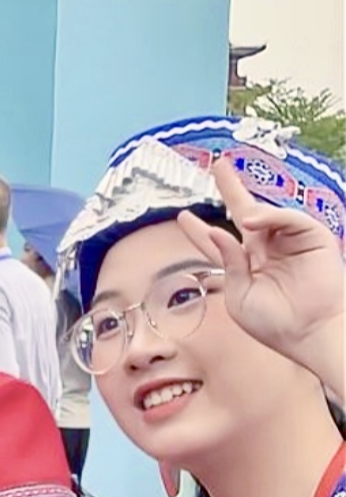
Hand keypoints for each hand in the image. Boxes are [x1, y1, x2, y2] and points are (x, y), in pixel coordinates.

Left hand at [179, 157, 344, 378]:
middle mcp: (267, 249)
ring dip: (249, 208)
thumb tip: (217, 232)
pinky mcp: (313, 238)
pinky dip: (272, 215)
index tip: (182, 216)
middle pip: (245, 211)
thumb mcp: (239, 295)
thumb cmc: (274, 323)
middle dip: (231, 187)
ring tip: (243, 216)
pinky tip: (254, 221)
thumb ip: (227, 263)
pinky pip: (289, 218)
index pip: (218, 241)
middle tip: (217, 164)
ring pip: (265, 213)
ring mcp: (290, 241)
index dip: (200, 229)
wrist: (309, 333)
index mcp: (246, 265)